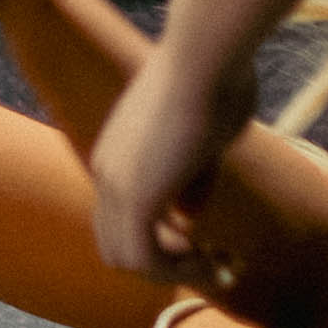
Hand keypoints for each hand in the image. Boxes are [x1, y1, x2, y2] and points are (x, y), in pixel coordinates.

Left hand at [91, 37, 255, 280]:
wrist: (208, 54)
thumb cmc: (219, 77)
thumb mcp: (208, 136)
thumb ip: (194, 178)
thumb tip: (188, 216)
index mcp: (119, 152)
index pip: (123, 217)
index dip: (162, 239)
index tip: (205, 241)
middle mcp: (107, 170)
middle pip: (116, 244)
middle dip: (164, 263)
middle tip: (211, 260)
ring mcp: (116, 184)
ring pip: (127, 260)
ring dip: (175, 272)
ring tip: (218, 265)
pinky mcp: (136, 197)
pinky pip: (147, 260)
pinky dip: (180, 271)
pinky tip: (214, 260)